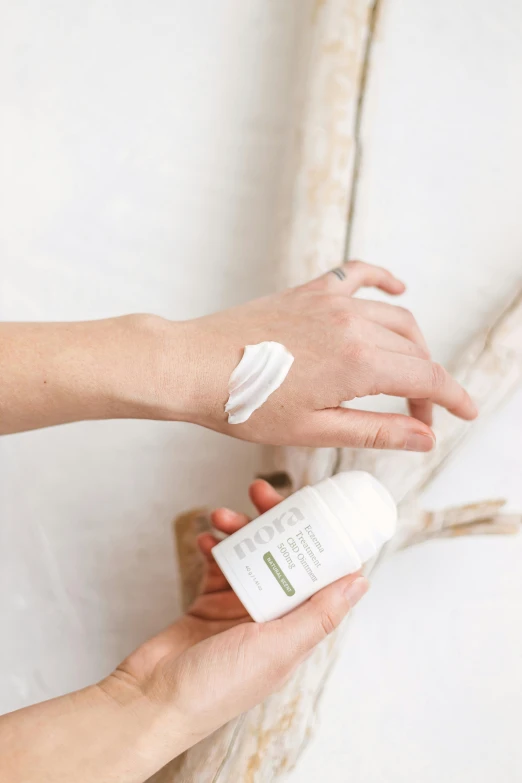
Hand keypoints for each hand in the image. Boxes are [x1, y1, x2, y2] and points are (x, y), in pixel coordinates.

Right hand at [105, 480, 368, 756]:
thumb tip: (361, 580)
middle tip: (260, 492)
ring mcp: (238, 608)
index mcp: (295, 629)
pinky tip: (206, 538)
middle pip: (283, 555)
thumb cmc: (216, 687)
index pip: (319, 574)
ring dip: (239, 530)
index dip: (320, 538)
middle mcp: (271, 616)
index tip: (313, 505)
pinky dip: (213, 547)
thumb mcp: (276, 649)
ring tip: (221, 515)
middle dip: (274, 520)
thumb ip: (319, 615)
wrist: (151, 702)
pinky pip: (218, 563)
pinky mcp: (208, 602)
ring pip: (250, 554)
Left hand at [170, 260, 476, 450]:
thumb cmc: (244, 405)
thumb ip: (376, 431)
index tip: (466, 413)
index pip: (426, 378)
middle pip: (413, 351)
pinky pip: (358, 275)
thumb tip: (424, 437)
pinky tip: (398, 290)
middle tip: (415, 417)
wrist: (192, 367)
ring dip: (411, 347)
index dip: (452, 398)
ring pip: (394, 318)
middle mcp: (352, 324)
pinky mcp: (309, 292)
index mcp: (358, 363)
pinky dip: (384, 281)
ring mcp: (330, 302)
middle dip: (425, 385)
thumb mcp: (315, 430)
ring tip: (407, 375)